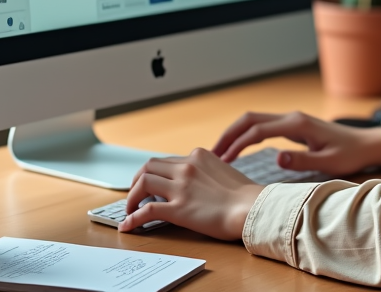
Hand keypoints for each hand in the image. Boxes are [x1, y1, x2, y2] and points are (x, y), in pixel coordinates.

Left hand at [120, 148, 264, 239]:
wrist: (252, 208)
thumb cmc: (245, 195)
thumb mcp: (223, 171)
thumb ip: (205, 172)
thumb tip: (196, 183)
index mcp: (198, 156)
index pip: (166, 160)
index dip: (155, 173)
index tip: (152, 184)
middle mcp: (186, 167)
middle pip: (148, 166)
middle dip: (137, 180)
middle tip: (136, 195)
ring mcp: (181, 187)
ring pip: (142, 182)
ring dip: (132, 196)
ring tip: (131, 209)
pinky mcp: (178, 208)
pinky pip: (146, 210)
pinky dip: (133, 217)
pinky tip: (128, 225)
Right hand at [212, 110, 380, 175]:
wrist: (365, 144)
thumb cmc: (349, 154)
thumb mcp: (328, 163)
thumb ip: (302, 160)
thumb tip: (275, 157)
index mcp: (297, 124)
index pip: (258, 131)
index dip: (238, 144)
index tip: (223, 160)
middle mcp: (291, 117)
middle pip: (250, 119)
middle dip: (229, 134)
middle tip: (212, 154)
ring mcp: (291, 119)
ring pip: (254, 120)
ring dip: (235, 133)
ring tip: (220, 153)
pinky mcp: (292, 125)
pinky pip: (262, 125)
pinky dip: (246, 134)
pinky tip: (239, 148)